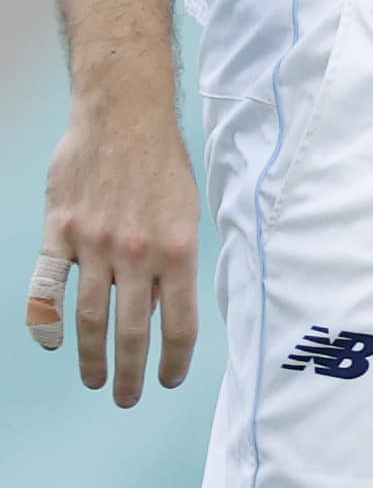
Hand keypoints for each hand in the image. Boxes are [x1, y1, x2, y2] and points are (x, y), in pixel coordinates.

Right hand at [31, 101, 197, 405]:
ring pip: (90, 316)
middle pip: (132, 329)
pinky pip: (48, 285)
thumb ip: (175, 258)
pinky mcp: (61, 232)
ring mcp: (94, 243)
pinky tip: (50, 343)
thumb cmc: (163, 161)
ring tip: (96, 379)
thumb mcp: (188, 209)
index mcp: (179, 247)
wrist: (124, 114)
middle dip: (130, 371)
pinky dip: (45, 319)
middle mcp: (137, 251)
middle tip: (127, 397)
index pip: (180, 320)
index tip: (169, 380)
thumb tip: (164, 305)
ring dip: (92, 356)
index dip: (176, 358)